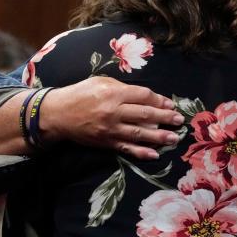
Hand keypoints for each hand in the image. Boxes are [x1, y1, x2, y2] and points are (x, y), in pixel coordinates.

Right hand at [41, 76, 183, 159]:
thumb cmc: (81, 94)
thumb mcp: (101, 82)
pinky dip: (141, 152)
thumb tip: (146, 96)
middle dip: (165, 118)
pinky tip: (155, 154)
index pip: (143, 96)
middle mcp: (113, 111)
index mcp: (113, 93)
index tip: (171, 104)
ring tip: (174, 138)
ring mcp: (110, 129)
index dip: (159, 100)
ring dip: (159, 136)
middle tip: (179, 120)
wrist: (57, 113)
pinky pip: (126, 148)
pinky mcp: (105, 142)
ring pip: (139, 133)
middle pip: (145, 115)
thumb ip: (123, 88)